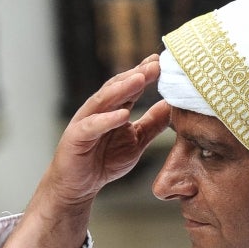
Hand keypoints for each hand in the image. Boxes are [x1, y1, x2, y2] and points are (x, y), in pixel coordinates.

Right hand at [49, 54, 168, 204]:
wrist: (79, 186)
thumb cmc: (105, 160)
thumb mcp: (137, 141)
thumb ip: (153, 123)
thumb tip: (172, 105)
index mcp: (114, 108)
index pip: (131, 87)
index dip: (145, 73)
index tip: (161, 61)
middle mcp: (99, 110)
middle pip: (118, 87)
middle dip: (136, 74)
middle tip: (155, 64)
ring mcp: (86, 121)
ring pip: (104, 100)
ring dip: (122, 89)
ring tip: (140, 79)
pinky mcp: (76, 137)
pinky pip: (92, 126)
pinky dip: (107, 119)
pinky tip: (122, 114)